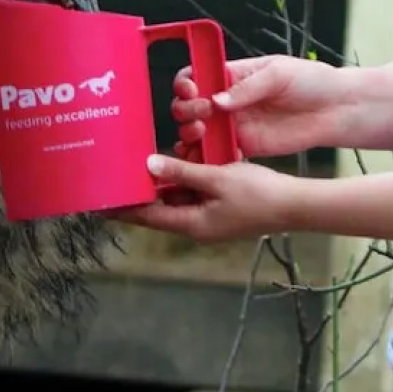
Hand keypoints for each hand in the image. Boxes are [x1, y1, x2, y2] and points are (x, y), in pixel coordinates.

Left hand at [110, 155, 296, 241]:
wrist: (294, 206)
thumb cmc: (258, 194)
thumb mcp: (218, 178)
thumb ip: (183, 172)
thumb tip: (149, 166)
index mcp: (191, 224)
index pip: (147, 217)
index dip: (123, 209)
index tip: (98, 202)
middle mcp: (196, 226)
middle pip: (160, 210)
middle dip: (142, 193)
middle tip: (118, 175)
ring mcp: (210, 220)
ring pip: (179, 201)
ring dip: (165, 185)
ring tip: (143, 166)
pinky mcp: (222, 211)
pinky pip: (195, 197)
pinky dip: (185, 183)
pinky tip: (180, 165)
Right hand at [170, 53, 349, 160]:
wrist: (337, 109)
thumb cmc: (312, 81)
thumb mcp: (279, 73)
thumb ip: (248, 87)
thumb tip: (217, 100)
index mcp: (234, 75)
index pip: (197, 76)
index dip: (186, 83)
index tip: (192, 89)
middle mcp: (228, 101)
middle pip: (189, 106)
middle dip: (186, 110)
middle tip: (203, 113)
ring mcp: (235, 125)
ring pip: (197, 133)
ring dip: (189, 135)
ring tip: (199, 134)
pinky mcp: (245, 147)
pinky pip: (217, 154)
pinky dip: (205, 158)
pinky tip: (206, 157)